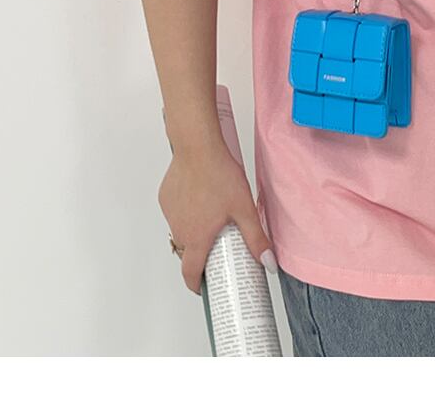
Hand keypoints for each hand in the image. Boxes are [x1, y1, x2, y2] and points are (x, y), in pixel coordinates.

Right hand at [159, 138, 275, 293]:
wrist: (198, 146)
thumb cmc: (219, 175)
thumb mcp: (244, 209)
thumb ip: (256, 239)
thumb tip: (268, 263)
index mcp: (197, 237)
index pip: (191, 272)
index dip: (196, 284)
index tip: (204, 288)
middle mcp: (179, 228)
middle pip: (187, 252)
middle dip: (200, 256)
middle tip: (217, 249)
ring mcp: (170, 213)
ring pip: (180, 231)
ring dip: (193, 232)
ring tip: (211, 220)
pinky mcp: (165, 197)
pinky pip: (175, 213)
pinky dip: (185, 214)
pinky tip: (200, 200)